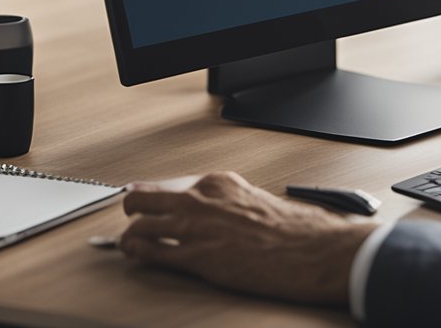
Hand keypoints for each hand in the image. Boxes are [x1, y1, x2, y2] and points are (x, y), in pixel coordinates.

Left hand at [119, 172, 378, 304]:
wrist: (311, 250)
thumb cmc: (294, 230)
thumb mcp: (255, 202)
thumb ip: (229, 205)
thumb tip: (215, 217)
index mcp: (219, 183)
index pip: (170, 185)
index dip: (153, 198)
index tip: (147, 204)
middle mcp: (202, 199)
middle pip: (143, 197)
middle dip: (134, 210)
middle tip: (133, 221)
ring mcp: (197, 227)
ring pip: (139, 224)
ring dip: (129, 236)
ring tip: (128, 244)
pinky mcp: (198, 257)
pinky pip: (152, 252)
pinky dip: (138, 254)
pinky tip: (137, 256)